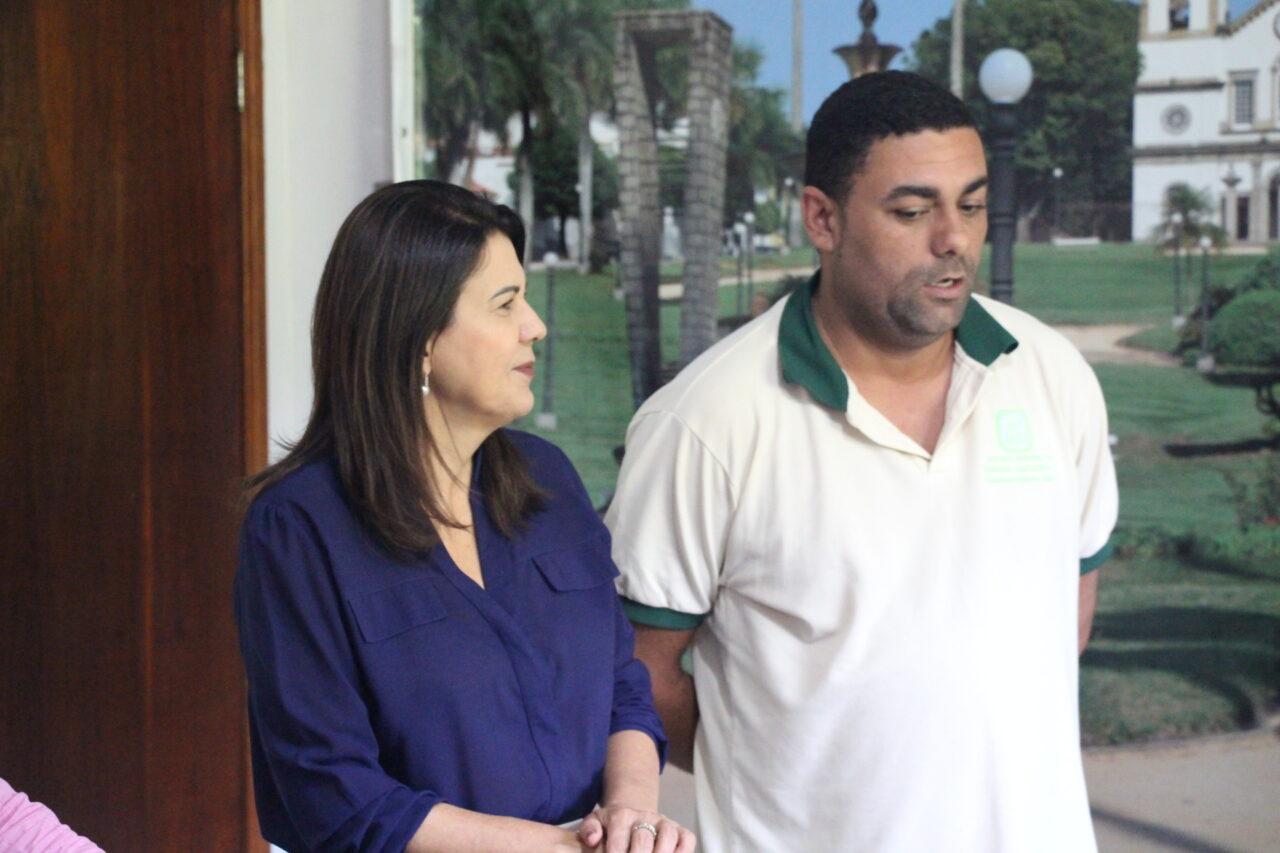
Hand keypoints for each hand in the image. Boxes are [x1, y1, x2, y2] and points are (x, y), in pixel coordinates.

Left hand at [578, 805, 695, 852]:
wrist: (631, 814)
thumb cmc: (611, 827)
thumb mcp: (595, 823)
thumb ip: (589, 830)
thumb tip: (593, 840)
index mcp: (620, 816)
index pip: (618, 842)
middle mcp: (645, 816)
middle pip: (643, 839)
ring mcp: (664, 822)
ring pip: (668, 835)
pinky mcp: (680, 830)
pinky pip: (687, 839)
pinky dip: (683, 852)